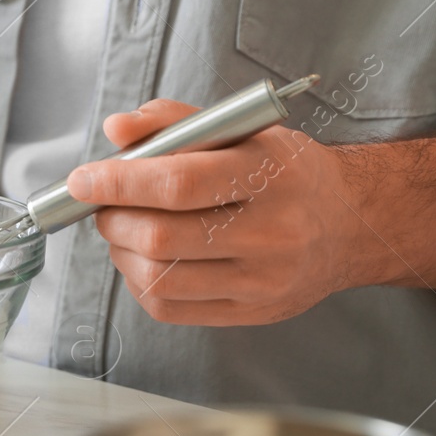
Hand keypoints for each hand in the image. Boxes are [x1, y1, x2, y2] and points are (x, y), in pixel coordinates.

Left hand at [66, 99, 361, 325]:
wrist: (352, 223)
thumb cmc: (286, 172)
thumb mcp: (242, 129)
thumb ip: (175, 122)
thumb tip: (116, 129)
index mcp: (269, 175)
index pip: (178, 183)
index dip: (118, 182)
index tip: (83, 179)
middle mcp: (271, 232)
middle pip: (161, 237)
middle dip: (112, 219)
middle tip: (103, 204)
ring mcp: (263, 280)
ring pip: (160, 278)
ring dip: (121, 252)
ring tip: (124, 230)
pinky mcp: (252, 313)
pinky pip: (171, 308)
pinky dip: (140, 283)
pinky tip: (145, 259)